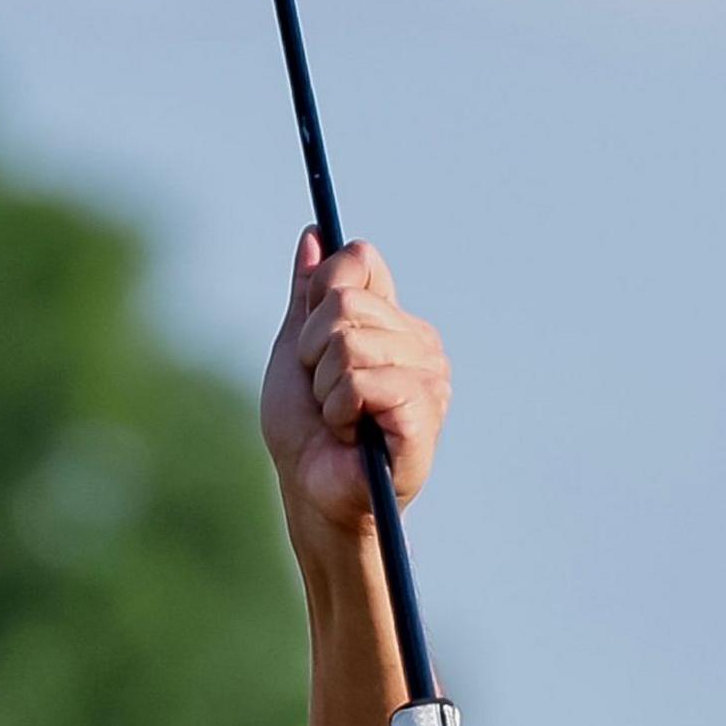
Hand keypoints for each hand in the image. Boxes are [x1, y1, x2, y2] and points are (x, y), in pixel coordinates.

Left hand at [259, 231, 447, 559]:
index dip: (319, 298)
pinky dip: (340, 412)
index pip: (359, 262)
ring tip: (340, 419)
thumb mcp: (297, 350)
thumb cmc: (307, 431)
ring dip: (325, 390)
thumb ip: (308, 295)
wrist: (312, 492)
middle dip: (313, 354)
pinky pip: (363, 383)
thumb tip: (314, 233)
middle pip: (345, 304)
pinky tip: (353, 436)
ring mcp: (428, 376)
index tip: (312, 343)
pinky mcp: (424, 412)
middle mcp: (419, 342)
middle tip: (326, 395)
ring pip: (349, 344)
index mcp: (394, 321)